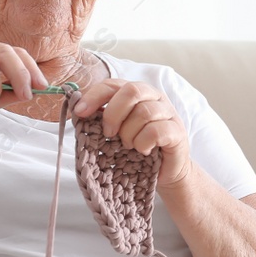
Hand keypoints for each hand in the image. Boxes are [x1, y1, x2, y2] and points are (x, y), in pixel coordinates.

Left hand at [71, 79, 192, 187]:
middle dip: (113, 114)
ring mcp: (169, 114)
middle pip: (132, 91)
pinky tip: (143, 150)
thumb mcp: (116, 130)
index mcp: (137, 93)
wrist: (164, 172)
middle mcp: (154, 98)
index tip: (80, 112)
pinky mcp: (177, 132)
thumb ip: (101, 117)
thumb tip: (78, 109)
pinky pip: (156, 131)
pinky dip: (143, 143)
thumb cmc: (137, 148)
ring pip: (144, 112)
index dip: (94, 96)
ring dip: (129, 134)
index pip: (113, 84)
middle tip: (108, 134)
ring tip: (129, 145)